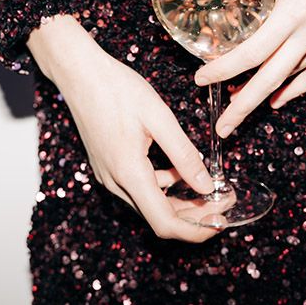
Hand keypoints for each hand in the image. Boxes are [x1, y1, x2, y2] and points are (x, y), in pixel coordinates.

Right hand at [28, 16, 220, 242]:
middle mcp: (115, 182)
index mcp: (128, 172)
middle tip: (225, 201)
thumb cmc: (117, 89)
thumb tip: (206, 185)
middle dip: (196, 216)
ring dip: (182, 202)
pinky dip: (165, 187)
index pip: (165, 223)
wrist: (79, 73)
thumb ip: (184, 154)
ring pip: (150, 205)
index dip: (196, 231)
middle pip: (159, 218)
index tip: (221, 222)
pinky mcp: (109, 168)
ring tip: (211, 187)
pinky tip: (181, 170)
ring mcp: (109, 177)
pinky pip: (140, 189)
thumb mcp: (159, 117)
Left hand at [193, 0, 305, 136]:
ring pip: (292, 78)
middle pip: (271, 77)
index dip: (225, 68)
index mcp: (297, 7)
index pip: (254, 49)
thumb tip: (252, 12)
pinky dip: (296, 90)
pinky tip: (278, 100)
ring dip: (264, 96)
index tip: (202, 78)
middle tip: (221, 127)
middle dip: (242, 106)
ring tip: (238, 109)